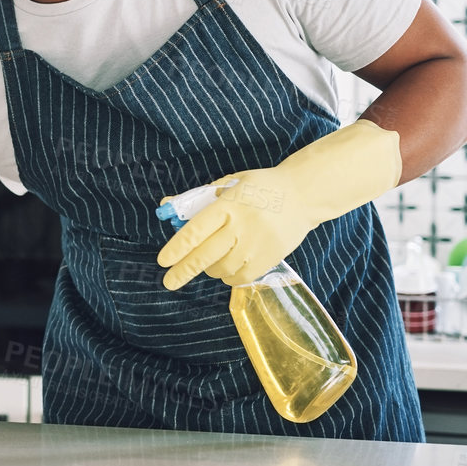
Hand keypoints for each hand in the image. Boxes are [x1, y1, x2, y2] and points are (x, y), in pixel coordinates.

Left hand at [157, 119, 401, 289]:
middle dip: (184, 270)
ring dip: (209, 269)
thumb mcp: (229, 183)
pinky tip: (226, 268)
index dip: (177, 248)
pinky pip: (242, 276)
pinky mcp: (272, 257)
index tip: (163, 261)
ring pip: (223, 268)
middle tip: (169, 282)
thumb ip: (199, 197)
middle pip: (206, 255)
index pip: (196, 230)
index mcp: (229, 204)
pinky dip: (229, 276)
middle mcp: (242, 225)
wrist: (304, 195)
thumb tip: (167, 207)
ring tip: (208, 261)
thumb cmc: (260, 187)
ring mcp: (258, 244)